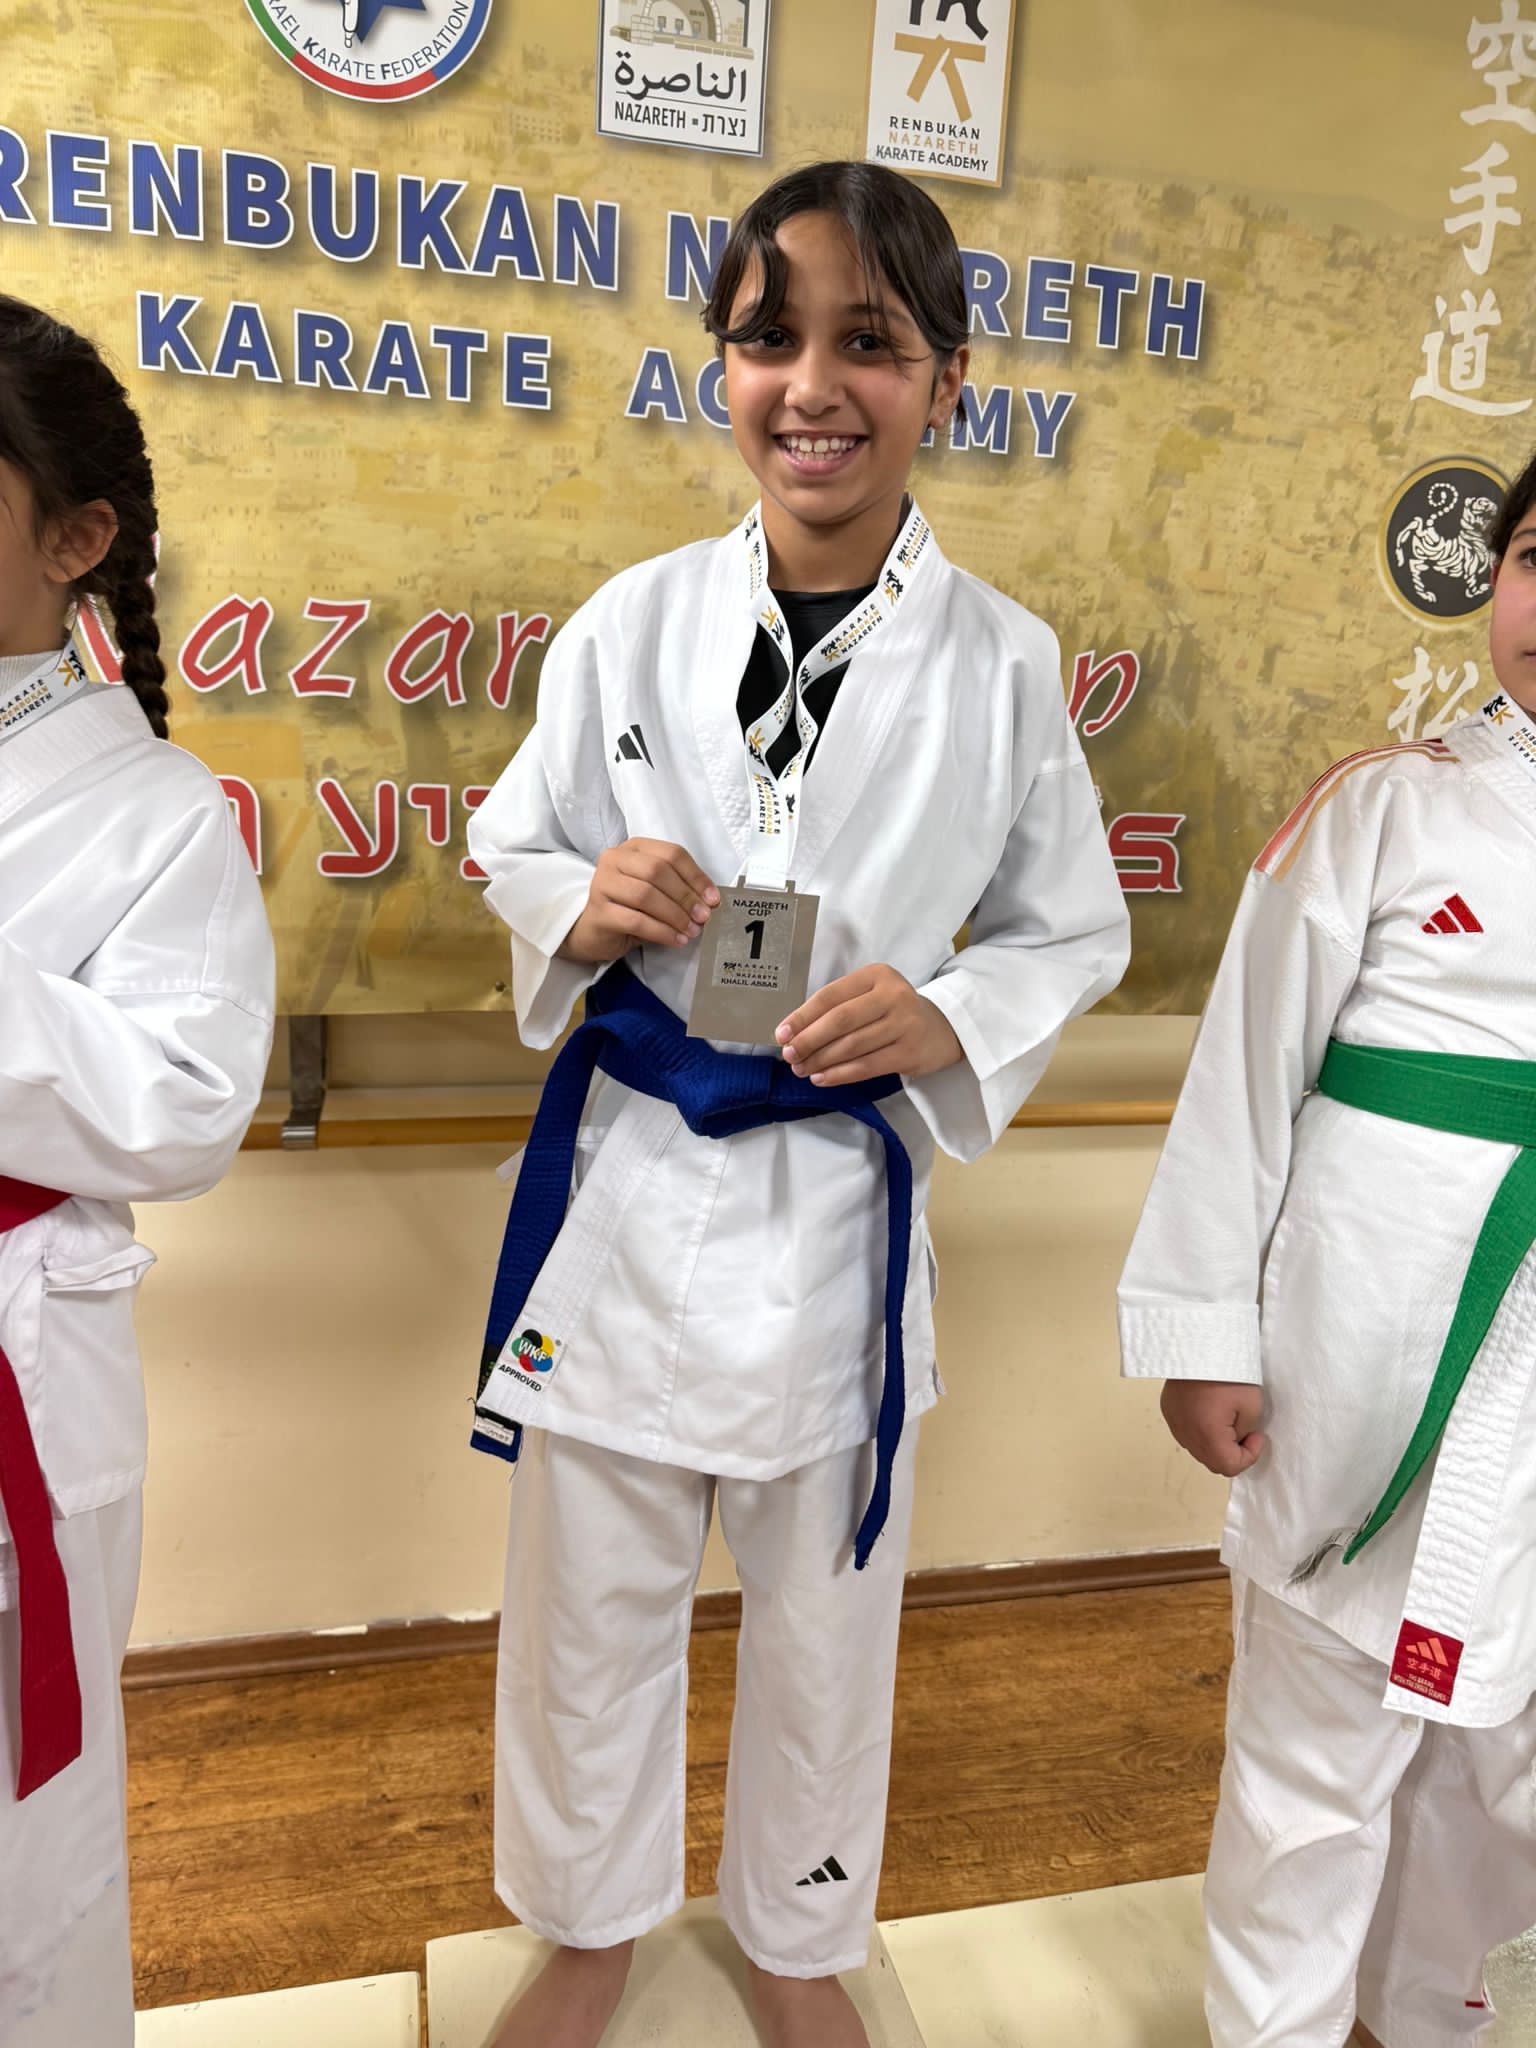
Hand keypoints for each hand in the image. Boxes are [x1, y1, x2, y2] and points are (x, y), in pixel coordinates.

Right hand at [560, 840, 719, 963]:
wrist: (592, 931)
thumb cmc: (628, 908)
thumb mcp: (655, 892)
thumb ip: (678, 890)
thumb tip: (709, 902)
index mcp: (634, 848)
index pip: (671, 854)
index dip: (696, 876)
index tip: (713, 899)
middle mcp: (614, 859)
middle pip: (658, 871)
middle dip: (686, 896)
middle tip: (703, 917)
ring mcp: (602, 883)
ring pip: (646, 895)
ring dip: (675, 915)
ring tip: (691, 931)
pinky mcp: (598, 911)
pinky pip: (636, 920)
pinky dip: (661, 932)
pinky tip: (676, 940)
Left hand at [776, 965, 962, 1087]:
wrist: (941, 1030)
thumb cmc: (893, 1013)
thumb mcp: (871, 996)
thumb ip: (839, 1008)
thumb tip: (794, 1033)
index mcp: (877, 975)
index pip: (830, 996)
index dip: (802, 1017)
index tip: (781, 1034)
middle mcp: (893, 995)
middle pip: (840, 1020)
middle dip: (809, 1040)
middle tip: (790, 1055)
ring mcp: (904, 1024)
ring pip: (852, 1046)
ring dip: (821, 1060)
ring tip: (802, 1069)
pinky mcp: (910, 1052)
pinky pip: (866, 1066)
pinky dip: (840, 1074)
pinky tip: (822, 1078)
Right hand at [1160, 1380, 1266, 1477]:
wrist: (1199, 1344)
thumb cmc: (1229, 1373)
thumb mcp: (1252, 1405)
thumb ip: (1245, 1432)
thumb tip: (1237, 1438)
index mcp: (1208, 1437)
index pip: (1230, 1467)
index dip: (1250, 1456)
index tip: (1256, 1434)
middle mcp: (1186, 1435)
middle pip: (1212, 1462)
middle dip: (1232, 1453)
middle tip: (1244, 1430)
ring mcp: (1174, 1423)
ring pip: (1198, 1449)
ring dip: (1215, 1444)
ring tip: (1226, 1420)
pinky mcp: (1168, 1410)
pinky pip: (1186, 1433)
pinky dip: (1200, 1432)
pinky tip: (1209, 1412)